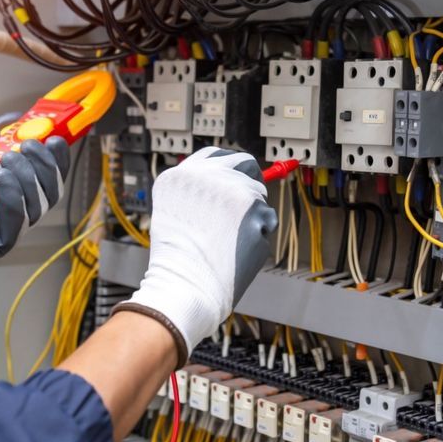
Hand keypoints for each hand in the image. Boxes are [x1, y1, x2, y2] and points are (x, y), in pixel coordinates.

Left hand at [0, 114, 69, 293]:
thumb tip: (20, 117)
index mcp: (23, 186)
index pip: (54, 175)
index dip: (59, 158)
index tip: (55, 138)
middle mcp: (23, 208)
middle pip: (52, 191)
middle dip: (43, 165)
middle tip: (26, 146)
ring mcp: (12, 227)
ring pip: (38, 205)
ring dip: (25, 177)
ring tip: (5, 161)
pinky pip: (16, 222)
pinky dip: (12, 197)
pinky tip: (2, 179)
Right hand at [113, 147, 277, 366]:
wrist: (186, 287)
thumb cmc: (178, 261)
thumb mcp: (175, 212)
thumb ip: (199, 191)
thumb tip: (232, 182)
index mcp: (181, 175)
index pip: (216, 155)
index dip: (232, 166)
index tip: (240, 174)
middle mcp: (206, 176)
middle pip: (245, 164)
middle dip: (252, 181)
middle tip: (249, 203)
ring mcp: (232, 191)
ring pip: (259, 196)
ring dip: (253, 216)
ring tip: (229, 241)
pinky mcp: (254, 210)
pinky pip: (267, 220)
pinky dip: (259, 235)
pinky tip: (239, 249)